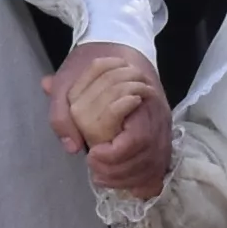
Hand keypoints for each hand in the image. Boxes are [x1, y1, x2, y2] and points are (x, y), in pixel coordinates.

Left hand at [50, 41, 170, 196]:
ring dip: (125, 178)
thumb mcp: (69, 80)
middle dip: (118, 171)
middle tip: (93, 169)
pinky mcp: (160, 140)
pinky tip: (116, 180)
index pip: (138, 139)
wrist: (121, 47)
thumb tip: (71, 146)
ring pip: (154, 167)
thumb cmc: (93, 64)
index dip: (116, 155)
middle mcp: (158, 117)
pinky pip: (156, 169)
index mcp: (142, 99)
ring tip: (99, 176)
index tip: (91, 154)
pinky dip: (136, 180)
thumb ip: (63, 112)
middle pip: (148, 158)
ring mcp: (163, 130)